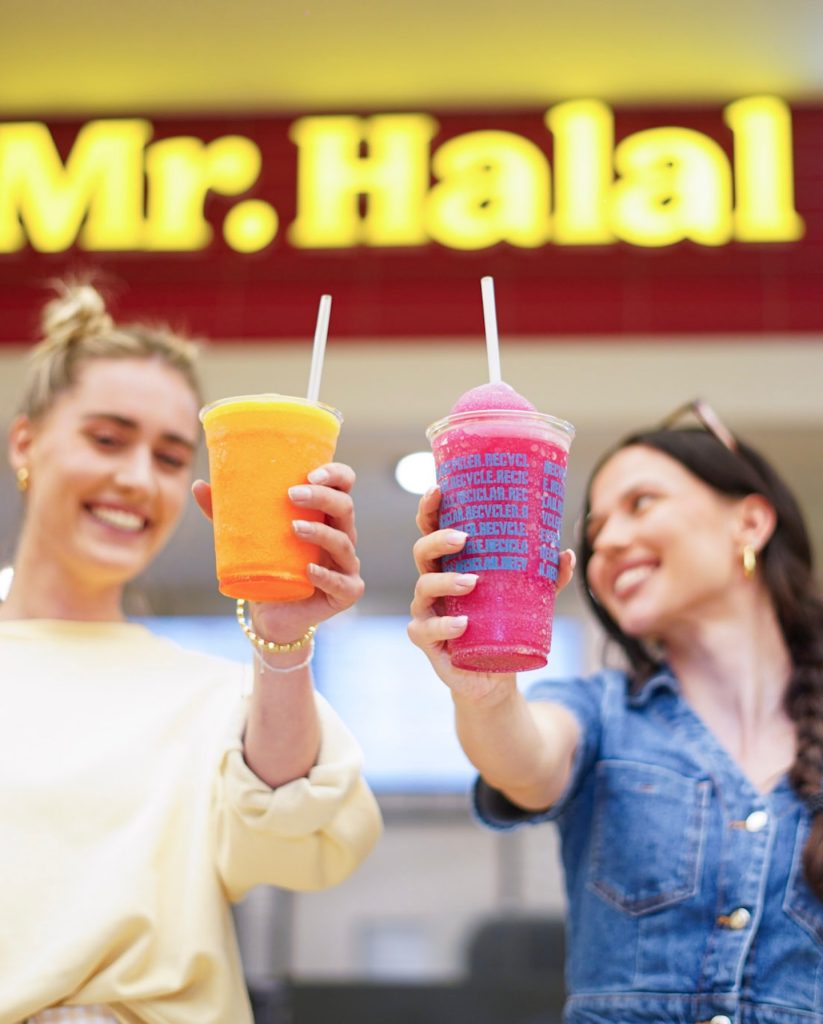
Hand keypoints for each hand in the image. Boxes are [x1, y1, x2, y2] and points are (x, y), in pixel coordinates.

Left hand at [192, 462, 364, 643]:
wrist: (271, 615)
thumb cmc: (267, 568)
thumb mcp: (247, 539)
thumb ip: (226, 514)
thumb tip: (199, 485)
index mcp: (325, 516)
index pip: (343, 486)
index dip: (335, 474)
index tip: (311, 472)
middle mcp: (342, 536)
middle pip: (345, 508)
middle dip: (322, 497)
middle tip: (292, 495)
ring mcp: (346, 565)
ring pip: (343, 542)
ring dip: (320, 532)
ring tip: (293, 528)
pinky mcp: (346, 593)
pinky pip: (343, 583)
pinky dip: (326, 575)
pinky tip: (309, 569)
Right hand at [407, 486, 575, 702]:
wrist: (494, 673)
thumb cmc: (503, 625)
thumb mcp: (529, 597)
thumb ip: (546, 576)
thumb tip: (565, 553)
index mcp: (450, 563)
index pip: (432, 529)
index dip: (429, 509)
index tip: (437, 489)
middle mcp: (432, 582)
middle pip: (422, 552)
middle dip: (437, 540)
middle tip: (463, 538)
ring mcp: (426, 610)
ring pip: (423, 587)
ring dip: (445, 581)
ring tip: (471, 582)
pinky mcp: (427, 639)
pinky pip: (426, 628)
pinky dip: (444, 625)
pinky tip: (462, 624)